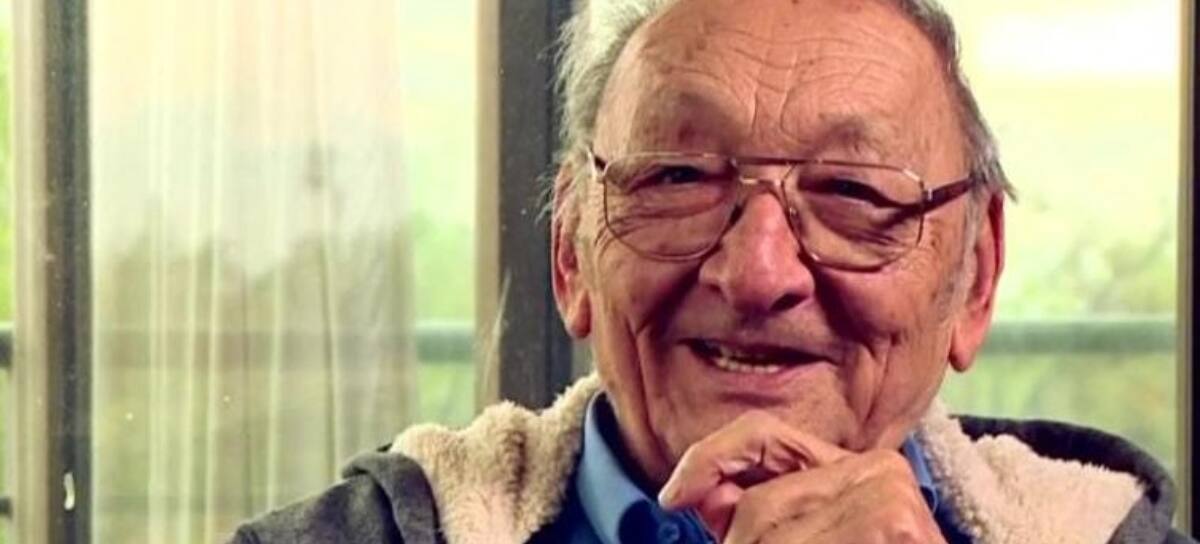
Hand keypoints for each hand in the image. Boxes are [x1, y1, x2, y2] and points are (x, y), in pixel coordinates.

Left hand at [657, 411, 946, 543]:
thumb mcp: (808, 537)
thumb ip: (759, 514)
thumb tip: (697, 494)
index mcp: (860, 469)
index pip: (764, 436)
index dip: (710, 458)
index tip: (673, 496)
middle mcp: (878, 470)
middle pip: (759, 504)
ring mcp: (888, 497)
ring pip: (766, 529)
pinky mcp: (893, 526)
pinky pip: (800, 543)